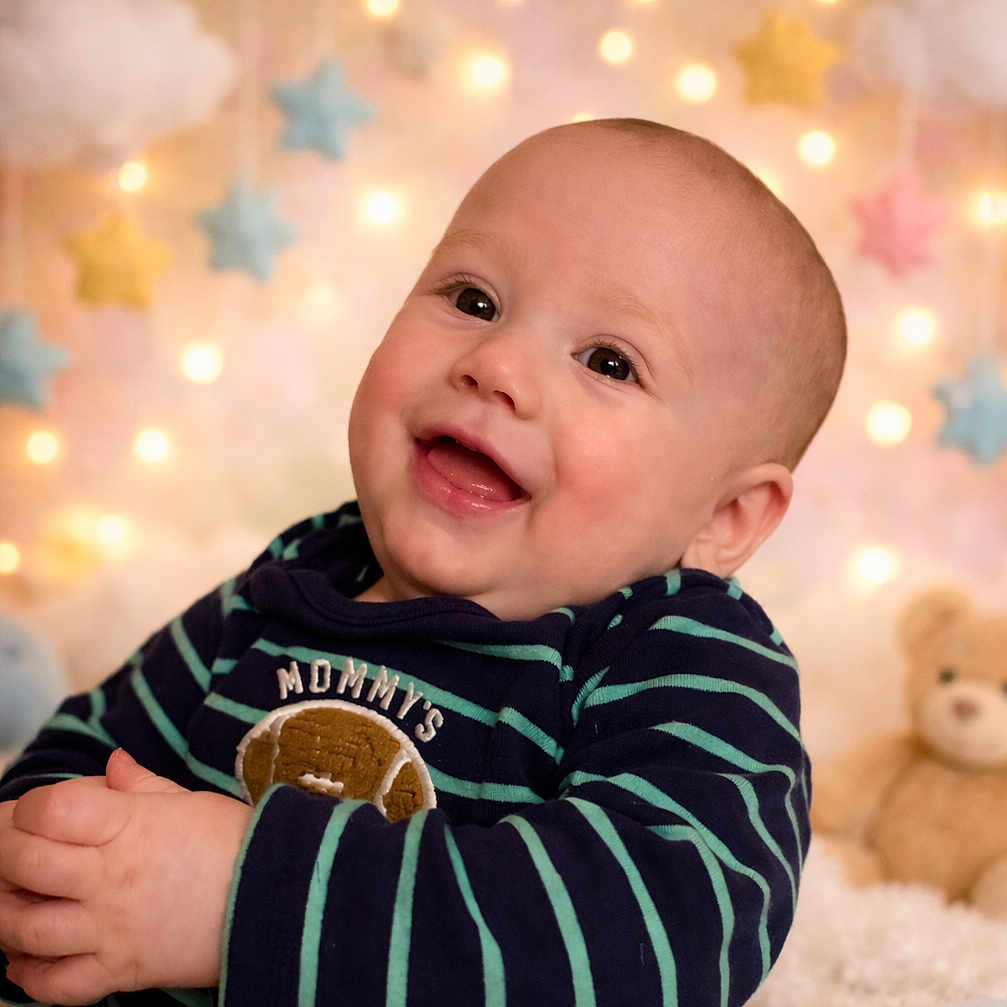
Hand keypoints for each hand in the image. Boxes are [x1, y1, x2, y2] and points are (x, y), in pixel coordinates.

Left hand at [0, 750, 252, 1004]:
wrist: (276, 898)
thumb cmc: (234, 842)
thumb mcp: (189, 801)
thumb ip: (141, 785)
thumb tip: (110, 765)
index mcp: (129, 825)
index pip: (50, 810)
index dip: (27, 808)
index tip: (30, 811)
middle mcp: (110, 877)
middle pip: (24, 864)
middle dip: (1, 854)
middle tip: (4, 850)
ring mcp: (111, 928)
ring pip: (25, 928)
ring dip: (3, 915)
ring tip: (7, 901)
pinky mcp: (120, 971)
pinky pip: (56, 984)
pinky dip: (28, 976)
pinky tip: (21, 959)